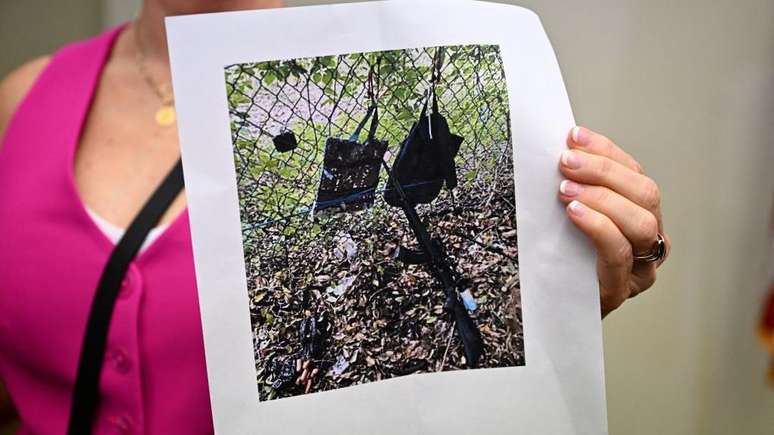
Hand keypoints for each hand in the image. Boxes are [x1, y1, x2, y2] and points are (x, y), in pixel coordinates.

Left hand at [558, 126, 669, 316]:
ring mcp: (639, 269)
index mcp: (641, 216)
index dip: (607, 152)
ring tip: (566, 188)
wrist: (544, 311)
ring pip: (641, 222)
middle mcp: (650, 241)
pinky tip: (575, 212)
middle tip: (566, 160)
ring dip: (603, 197)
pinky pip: (619, 252)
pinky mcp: (620, 291)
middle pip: (645, 194)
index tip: (574, 136)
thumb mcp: (567, 218)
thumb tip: (562, 149)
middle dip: (604, 171)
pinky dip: (598, 226)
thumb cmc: (557, 260)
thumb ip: (574, 188)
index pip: (634, 174)